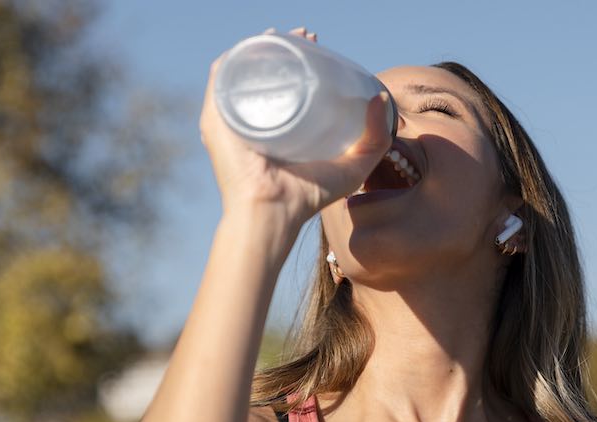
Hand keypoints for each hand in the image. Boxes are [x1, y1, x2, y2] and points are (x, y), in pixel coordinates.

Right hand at [199, 26, 392, 228]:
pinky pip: (220, 81)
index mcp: (283, 126)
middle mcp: (255, 119)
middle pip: (265, 72)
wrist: (273, 211)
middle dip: (282, 46)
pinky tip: (249, 47)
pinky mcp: (215, 119)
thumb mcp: (354, 164)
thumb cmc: (310, 195)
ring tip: (279, 35)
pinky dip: (232, 60)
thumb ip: (376, 136)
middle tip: (305, 36)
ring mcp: (232, 118)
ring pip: (241, 71)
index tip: (317, 43)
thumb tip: (381, 97)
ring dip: (257, 47)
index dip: (303, 59)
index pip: (289, 83)